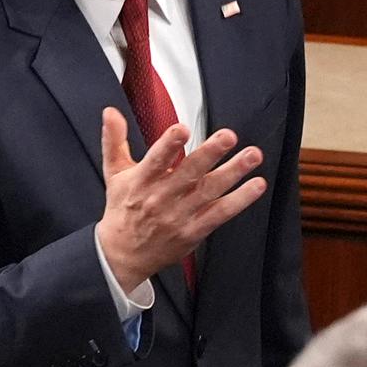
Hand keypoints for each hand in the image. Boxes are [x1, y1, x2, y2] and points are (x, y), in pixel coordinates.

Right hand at [95, 108, 265, 291]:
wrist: (122, 254)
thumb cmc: (122, 208)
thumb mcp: (114, 173)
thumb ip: (114, 140)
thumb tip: (110, 112)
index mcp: (141, 180)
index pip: (156, 160)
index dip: (169, 144)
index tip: (182, 129)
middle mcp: (161, 197)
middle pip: (188, 173)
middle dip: (210, 153)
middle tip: (228, 136)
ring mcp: (179, 215)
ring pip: (209, 191)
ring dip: (233, 172)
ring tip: (252, 155)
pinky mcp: (193, 231)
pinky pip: (220, 214)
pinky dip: (239, 200)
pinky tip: (256, 185)